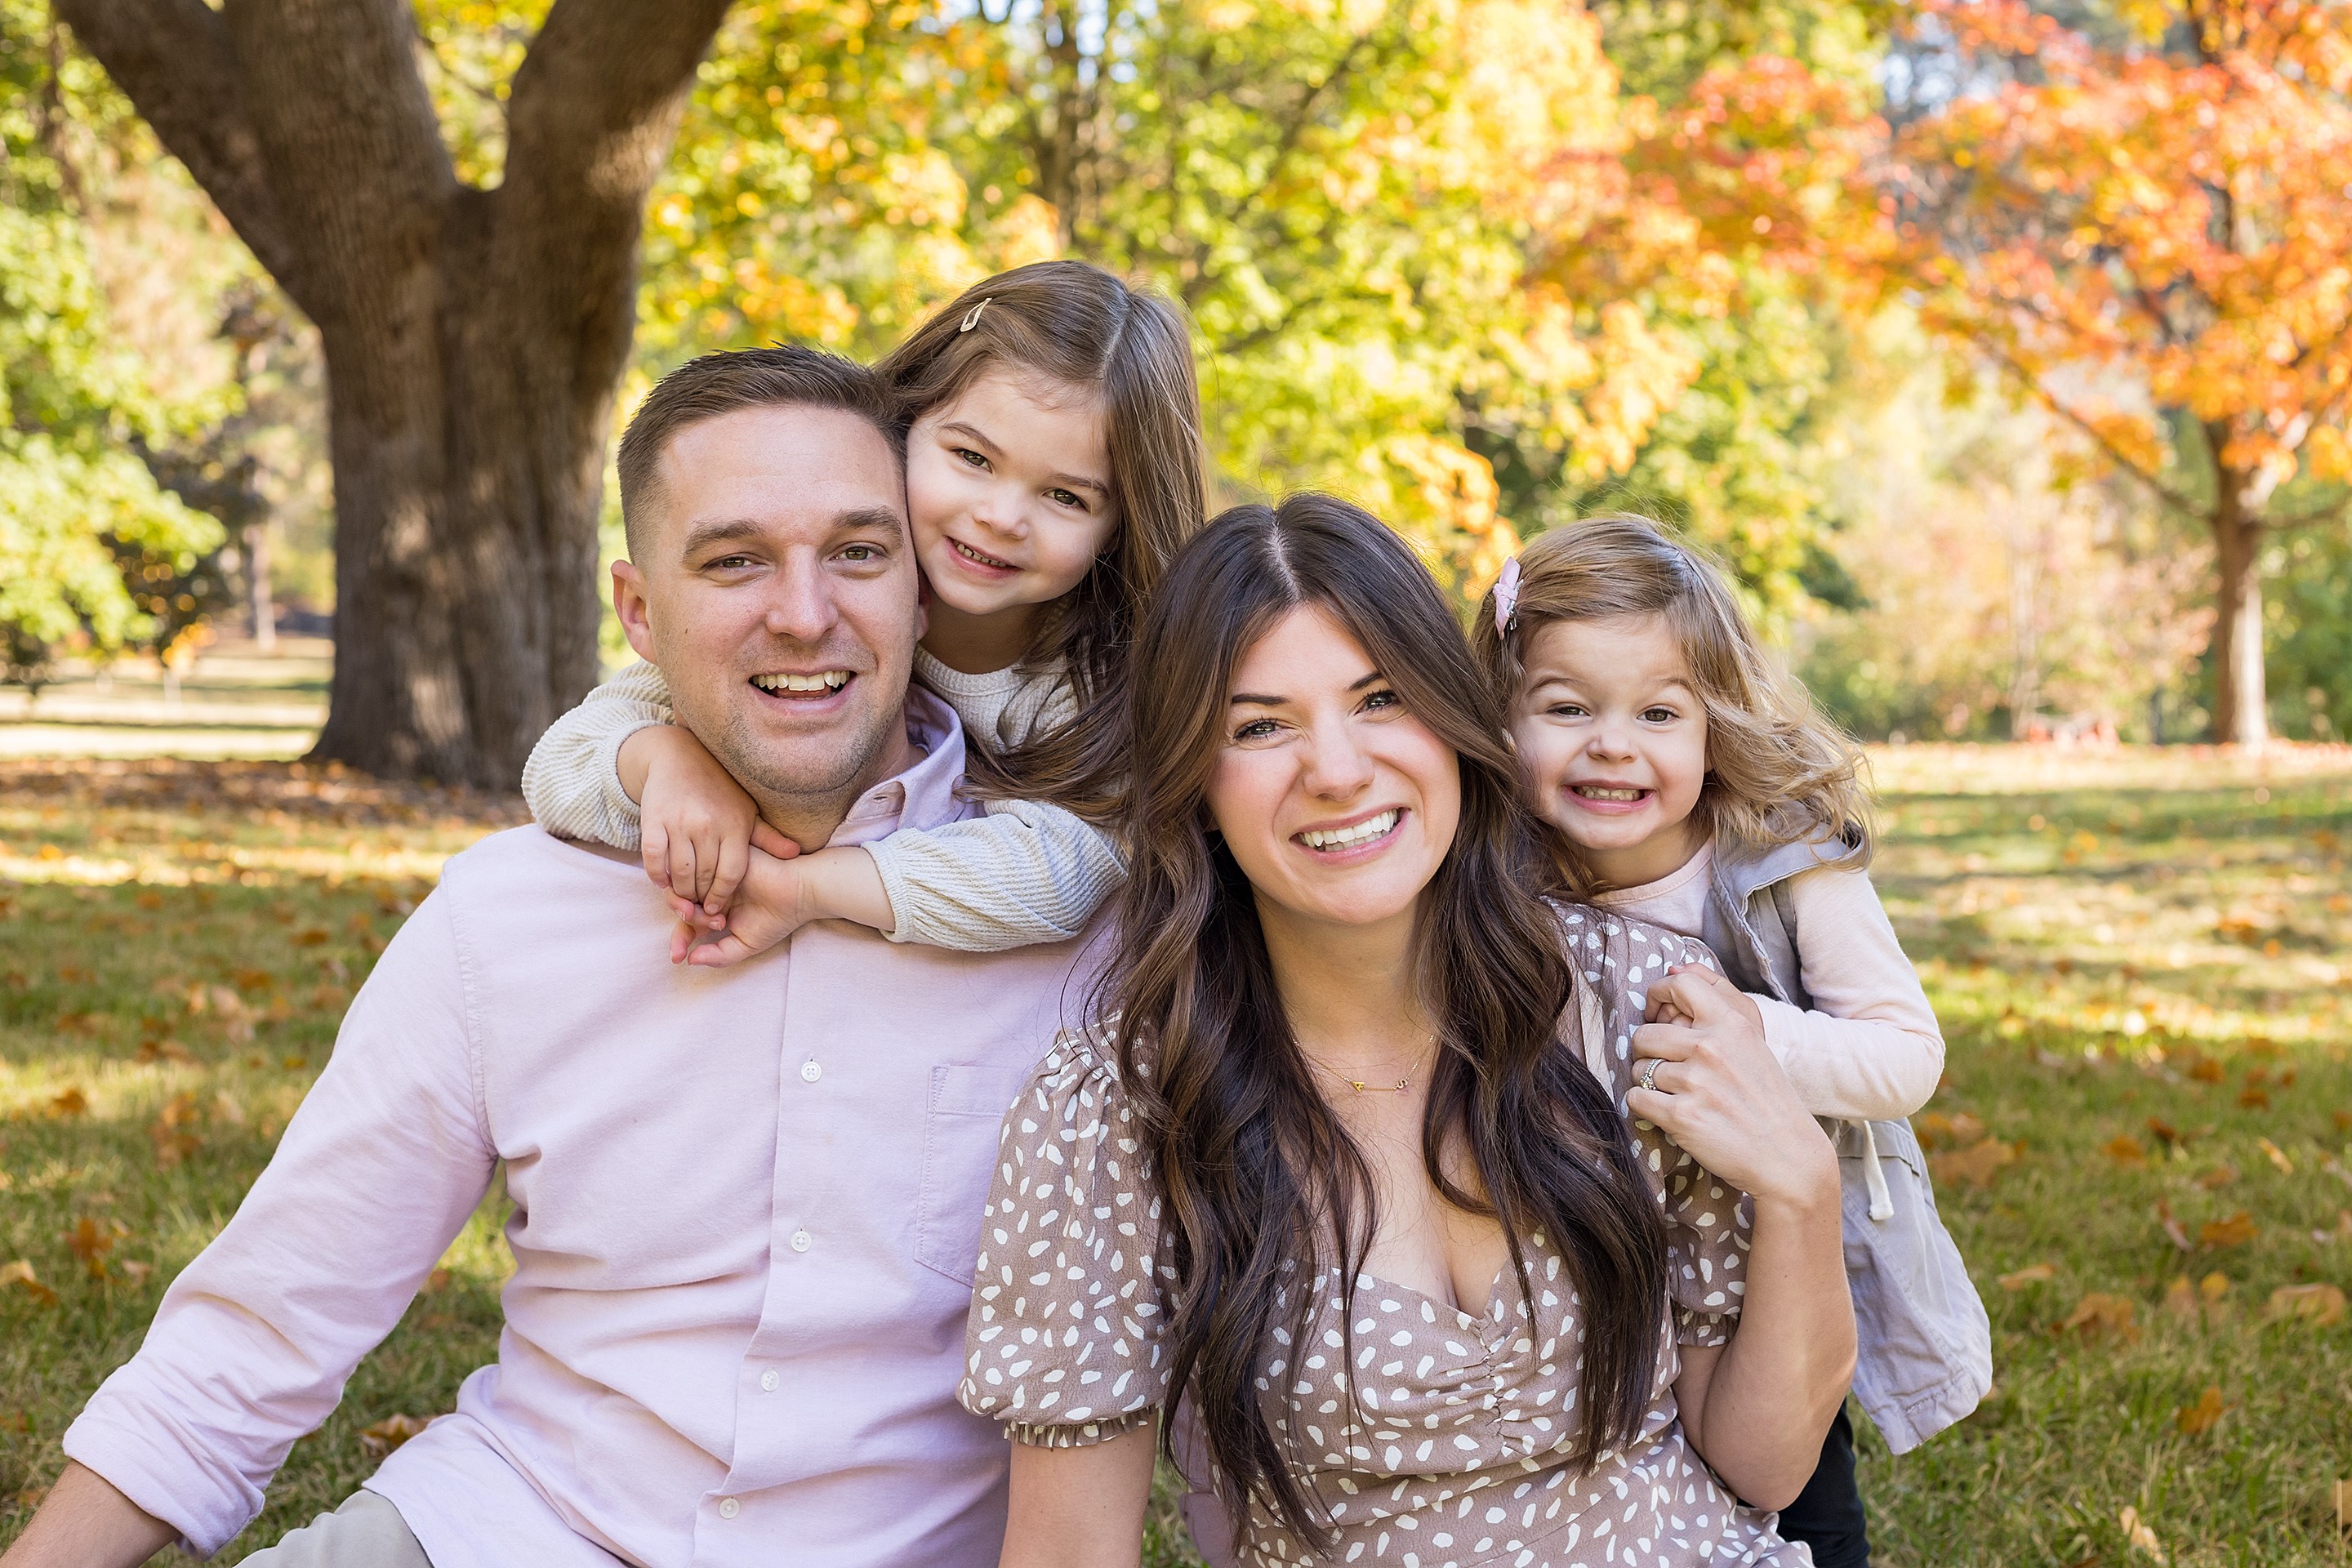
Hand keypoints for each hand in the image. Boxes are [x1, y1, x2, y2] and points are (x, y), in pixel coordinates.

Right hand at [621, 725, 799, 914]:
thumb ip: (767, 836)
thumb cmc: (719, 789)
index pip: (731, 874)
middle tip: (698, 907)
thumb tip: (795, 853)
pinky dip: (657, 875)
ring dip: (680, 892)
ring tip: (683, 896)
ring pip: (679, 873)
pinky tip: (663, 881)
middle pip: (704, 878)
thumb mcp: (747, 810)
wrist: (679, 756)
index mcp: (734, 825)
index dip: (723, 896)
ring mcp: (679, 822)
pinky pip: (653, 858)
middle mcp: (708, 825)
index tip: (717, 908)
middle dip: (700, 899)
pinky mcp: (653, 819)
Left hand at [667, 848, 811, 965]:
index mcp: (714, 912)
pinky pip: (694, 873)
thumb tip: (689, 960)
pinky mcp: (718, 859)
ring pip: (682, 893)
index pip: (686, 926)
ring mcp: (712, 877)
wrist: (799, 892)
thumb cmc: (777, 919)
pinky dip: (697, 891)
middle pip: (680, 909)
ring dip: (693, 912)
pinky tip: (713, 903)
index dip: (678, 941)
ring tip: (718, 919)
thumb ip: (719, 956)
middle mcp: (709, 893)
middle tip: (711, 929)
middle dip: (685, 926)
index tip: (677, 956)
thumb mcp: (746, 945)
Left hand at [1627, 965, 1832, 1208]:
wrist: (1787, 1157)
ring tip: (1680, 1096)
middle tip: (1671, 1070)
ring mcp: (1694, 1082)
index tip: (1658, 1015)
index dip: (1658, 997)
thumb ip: (1718, 1006)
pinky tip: (1670, 1113)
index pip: (1679, 985)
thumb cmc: (1766, 1099)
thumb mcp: (1752, 1043)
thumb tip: (1674, 968)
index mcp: (1730, 1025)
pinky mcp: (1681, 1116)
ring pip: (1638, 1069)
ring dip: (1650, 1083)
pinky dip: (1646, 1107)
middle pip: (1644, 1034)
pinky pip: (1636, 1099)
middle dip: (1649, 1052)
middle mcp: (1710, 1048)